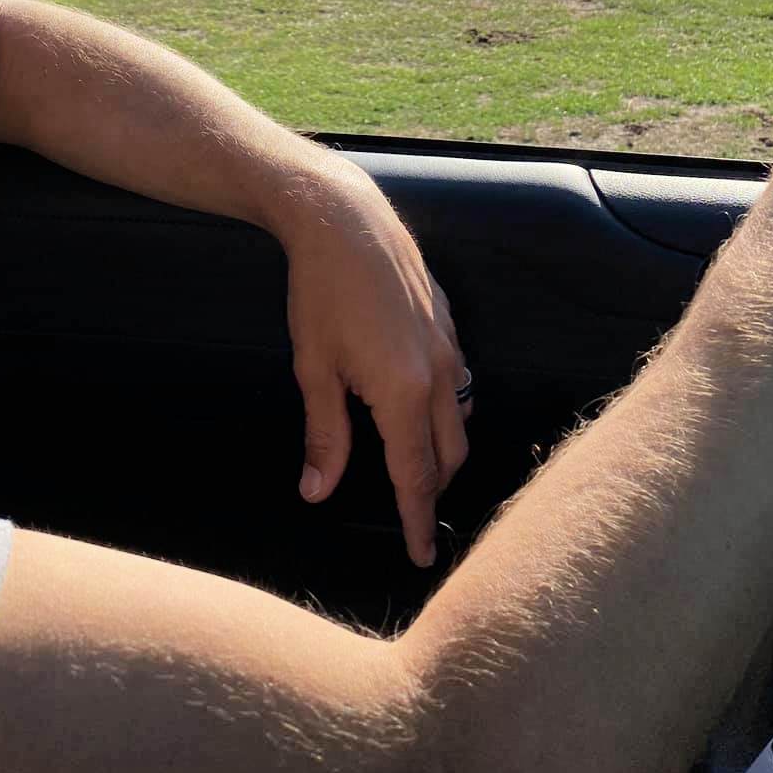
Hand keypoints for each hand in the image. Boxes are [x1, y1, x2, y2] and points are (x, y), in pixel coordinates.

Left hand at [281, 173, 468, 568]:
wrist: (343, 218)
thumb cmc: (320, 292)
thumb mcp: (313, 368)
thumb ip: (325, 436)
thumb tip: (319, 492)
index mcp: (403, 392)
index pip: (415, 475)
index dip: (416, 519)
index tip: (422, 554)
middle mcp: (437, 372)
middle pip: (449, 453)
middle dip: (433, 489)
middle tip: (413, 515)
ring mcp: (448, 343)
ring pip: (459, 416)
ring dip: (444, 449)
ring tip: (419, 466)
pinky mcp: (447, 319)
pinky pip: (457, 378)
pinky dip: (446, 406)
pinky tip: (422, 404)